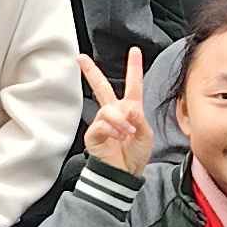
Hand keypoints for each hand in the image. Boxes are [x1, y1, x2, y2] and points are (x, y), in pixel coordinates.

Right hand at [78, 51, 153, 174]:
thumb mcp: (146, 135)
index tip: (134, 51)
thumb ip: (139, 120)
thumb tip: (129, 109)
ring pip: (107, 110)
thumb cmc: (135, 155)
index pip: (133, 85)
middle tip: (80, 58)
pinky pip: (101, 124)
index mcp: (130, 109)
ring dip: (120, 121)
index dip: (134, 68)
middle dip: (90, 71)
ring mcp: (102, 122)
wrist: (125, 174)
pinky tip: (119, 138)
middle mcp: (113, 112)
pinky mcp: (93, 134)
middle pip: (101, 86)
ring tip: (128, 133)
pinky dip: (112, 130)